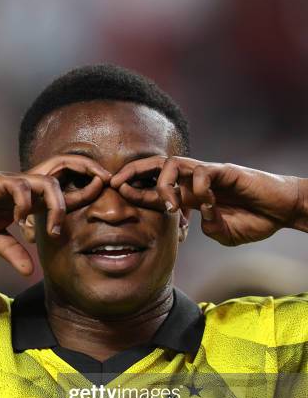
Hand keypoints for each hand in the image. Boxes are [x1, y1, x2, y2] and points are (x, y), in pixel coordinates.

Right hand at [0, 157, 109, 274]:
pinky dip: (24, 205)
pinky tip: (19, 222)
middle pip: (64, 181)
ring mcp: (12, 183)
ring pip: (47, 183)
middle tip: (98, 201)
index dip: (80, 200)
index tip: (93, 218)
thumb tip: (29, 272)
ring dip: (57, 207)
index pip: (61, 196)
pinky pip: (19, 187)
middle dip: (86, 186)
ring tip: (54, 231)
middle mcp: (24, 188)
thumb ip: (13, 252)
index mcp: (27, 199)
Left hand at [111, 156, 300, 244]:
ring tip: (169, 206)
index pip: (157, 187)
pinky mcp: (226, 172)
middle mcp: (196, 180)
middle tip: (117, 182)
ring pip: (175, 164)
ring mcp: (210, 174)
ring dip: (164, 185)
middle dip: (135, 172)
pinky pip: (203, 173)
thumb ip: (207, 228)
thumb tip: (195, 221)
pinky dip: (199, 190)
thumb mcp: (223, 233)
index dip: (137, 190)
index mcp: (191, 195)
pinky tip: (207, 206)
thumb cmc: (255, 220)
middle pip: (158, 166)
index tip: (118, 194)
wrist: (282, 210)